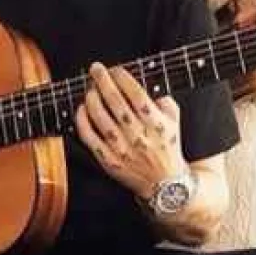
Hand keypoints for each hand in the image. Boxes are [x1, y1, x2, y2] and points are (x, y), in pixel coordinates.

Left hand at [75, 63, 187, 198]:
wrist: (165, 184)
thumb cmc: (168, 148)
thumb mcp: (175, 124)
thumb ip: (166, 103)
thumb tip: (150, 87)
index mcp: (158, 126)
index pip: (138, 96)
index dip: (124, 80)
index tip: (116, 69)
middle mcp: (140, 137)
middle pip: (118, 104)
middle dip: (104, 83)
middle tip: (96, 69)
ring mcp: (123, 150)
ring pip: (102, 120)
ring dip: (93, 100)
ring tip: (89, 88)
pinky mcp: (109, 161)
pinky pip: (92, 139)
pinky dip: (83, 123)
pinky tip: (80, 110)